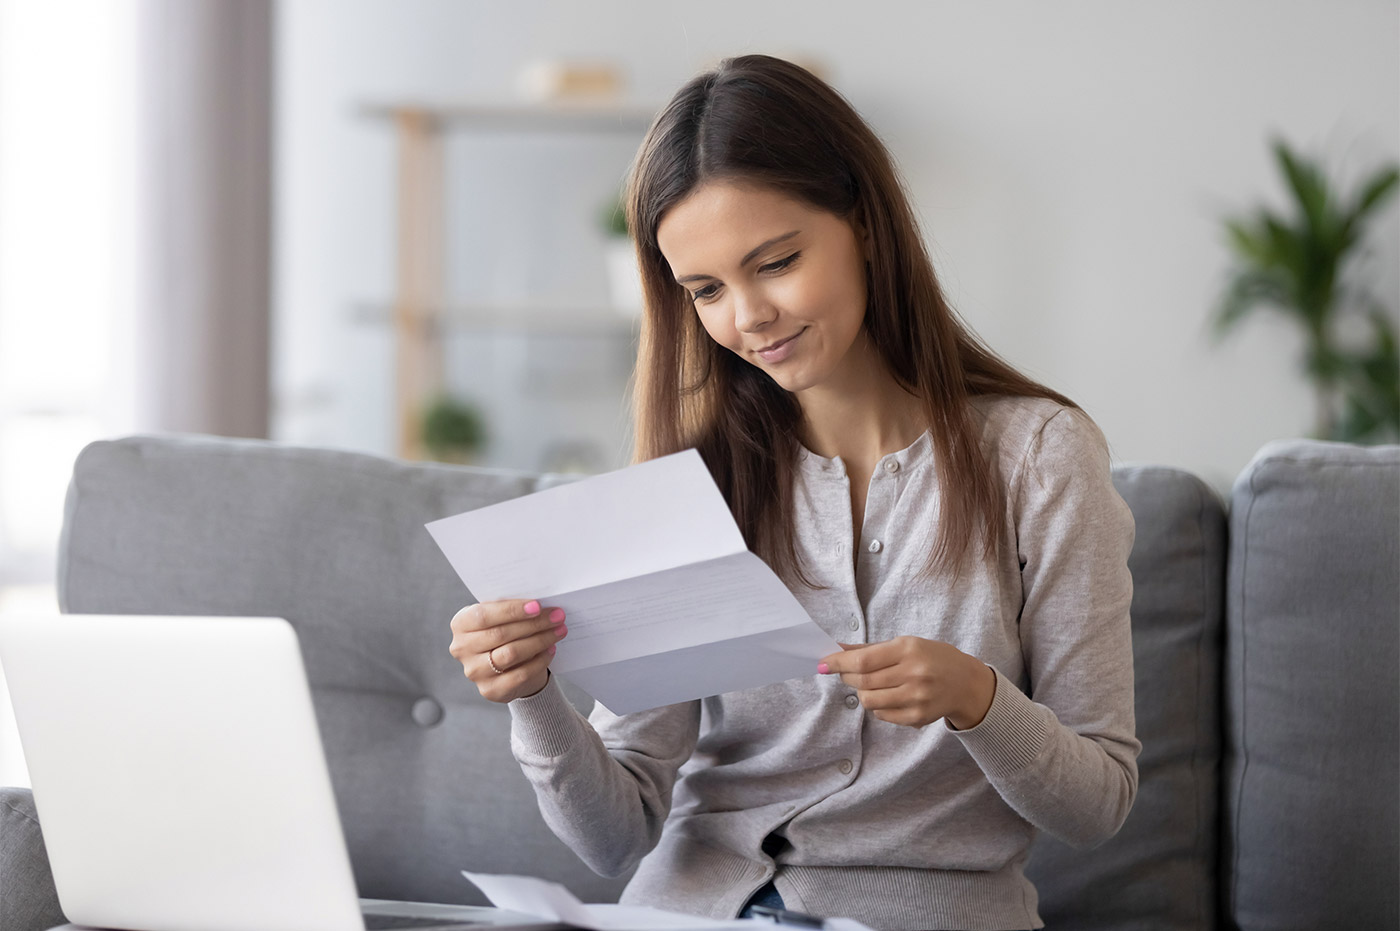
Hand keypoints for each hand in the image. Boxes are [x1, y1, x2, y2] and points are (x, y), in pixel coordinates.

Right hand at [449, 598, 567, 702]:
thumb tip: (540, 604)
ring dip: (540, 641)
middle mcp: (462, 648)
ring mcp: (474, 671)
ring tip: (559, 631)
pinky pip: (520, 674)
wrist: (507, 666)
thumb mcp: (502, 617)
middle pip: (500, 634)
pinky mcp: (490, 690)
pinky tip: (551, 650)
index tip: (537, 606)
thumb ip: (511, 609)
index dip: (511, 610)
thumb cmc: (505, 632)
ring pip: (511, 654)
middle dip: (534, 624)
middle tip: (558, 616)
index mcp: (461, 624)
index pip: (484, 615)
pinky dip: (539, 661)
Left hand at [818, 636, 995, 729]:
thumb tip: (836, 649)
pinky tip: (888, 696)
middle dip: (847, 676)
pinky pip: (881, 715)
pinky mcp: (918, 718)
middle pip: (863, 681)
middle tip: (846, 672)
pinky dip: (877, 706)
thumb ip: (869, 649)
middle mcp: (914, 674)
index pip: (864, 660)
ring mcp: (917, 698)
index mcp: (909, 650)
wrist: (966, 683)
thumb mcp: (905, 644)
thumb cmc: (932, 658)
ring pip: (869, 700)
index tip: (822, 663)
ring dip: (861, 692)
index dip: (838, 663)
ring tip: (871, 684)